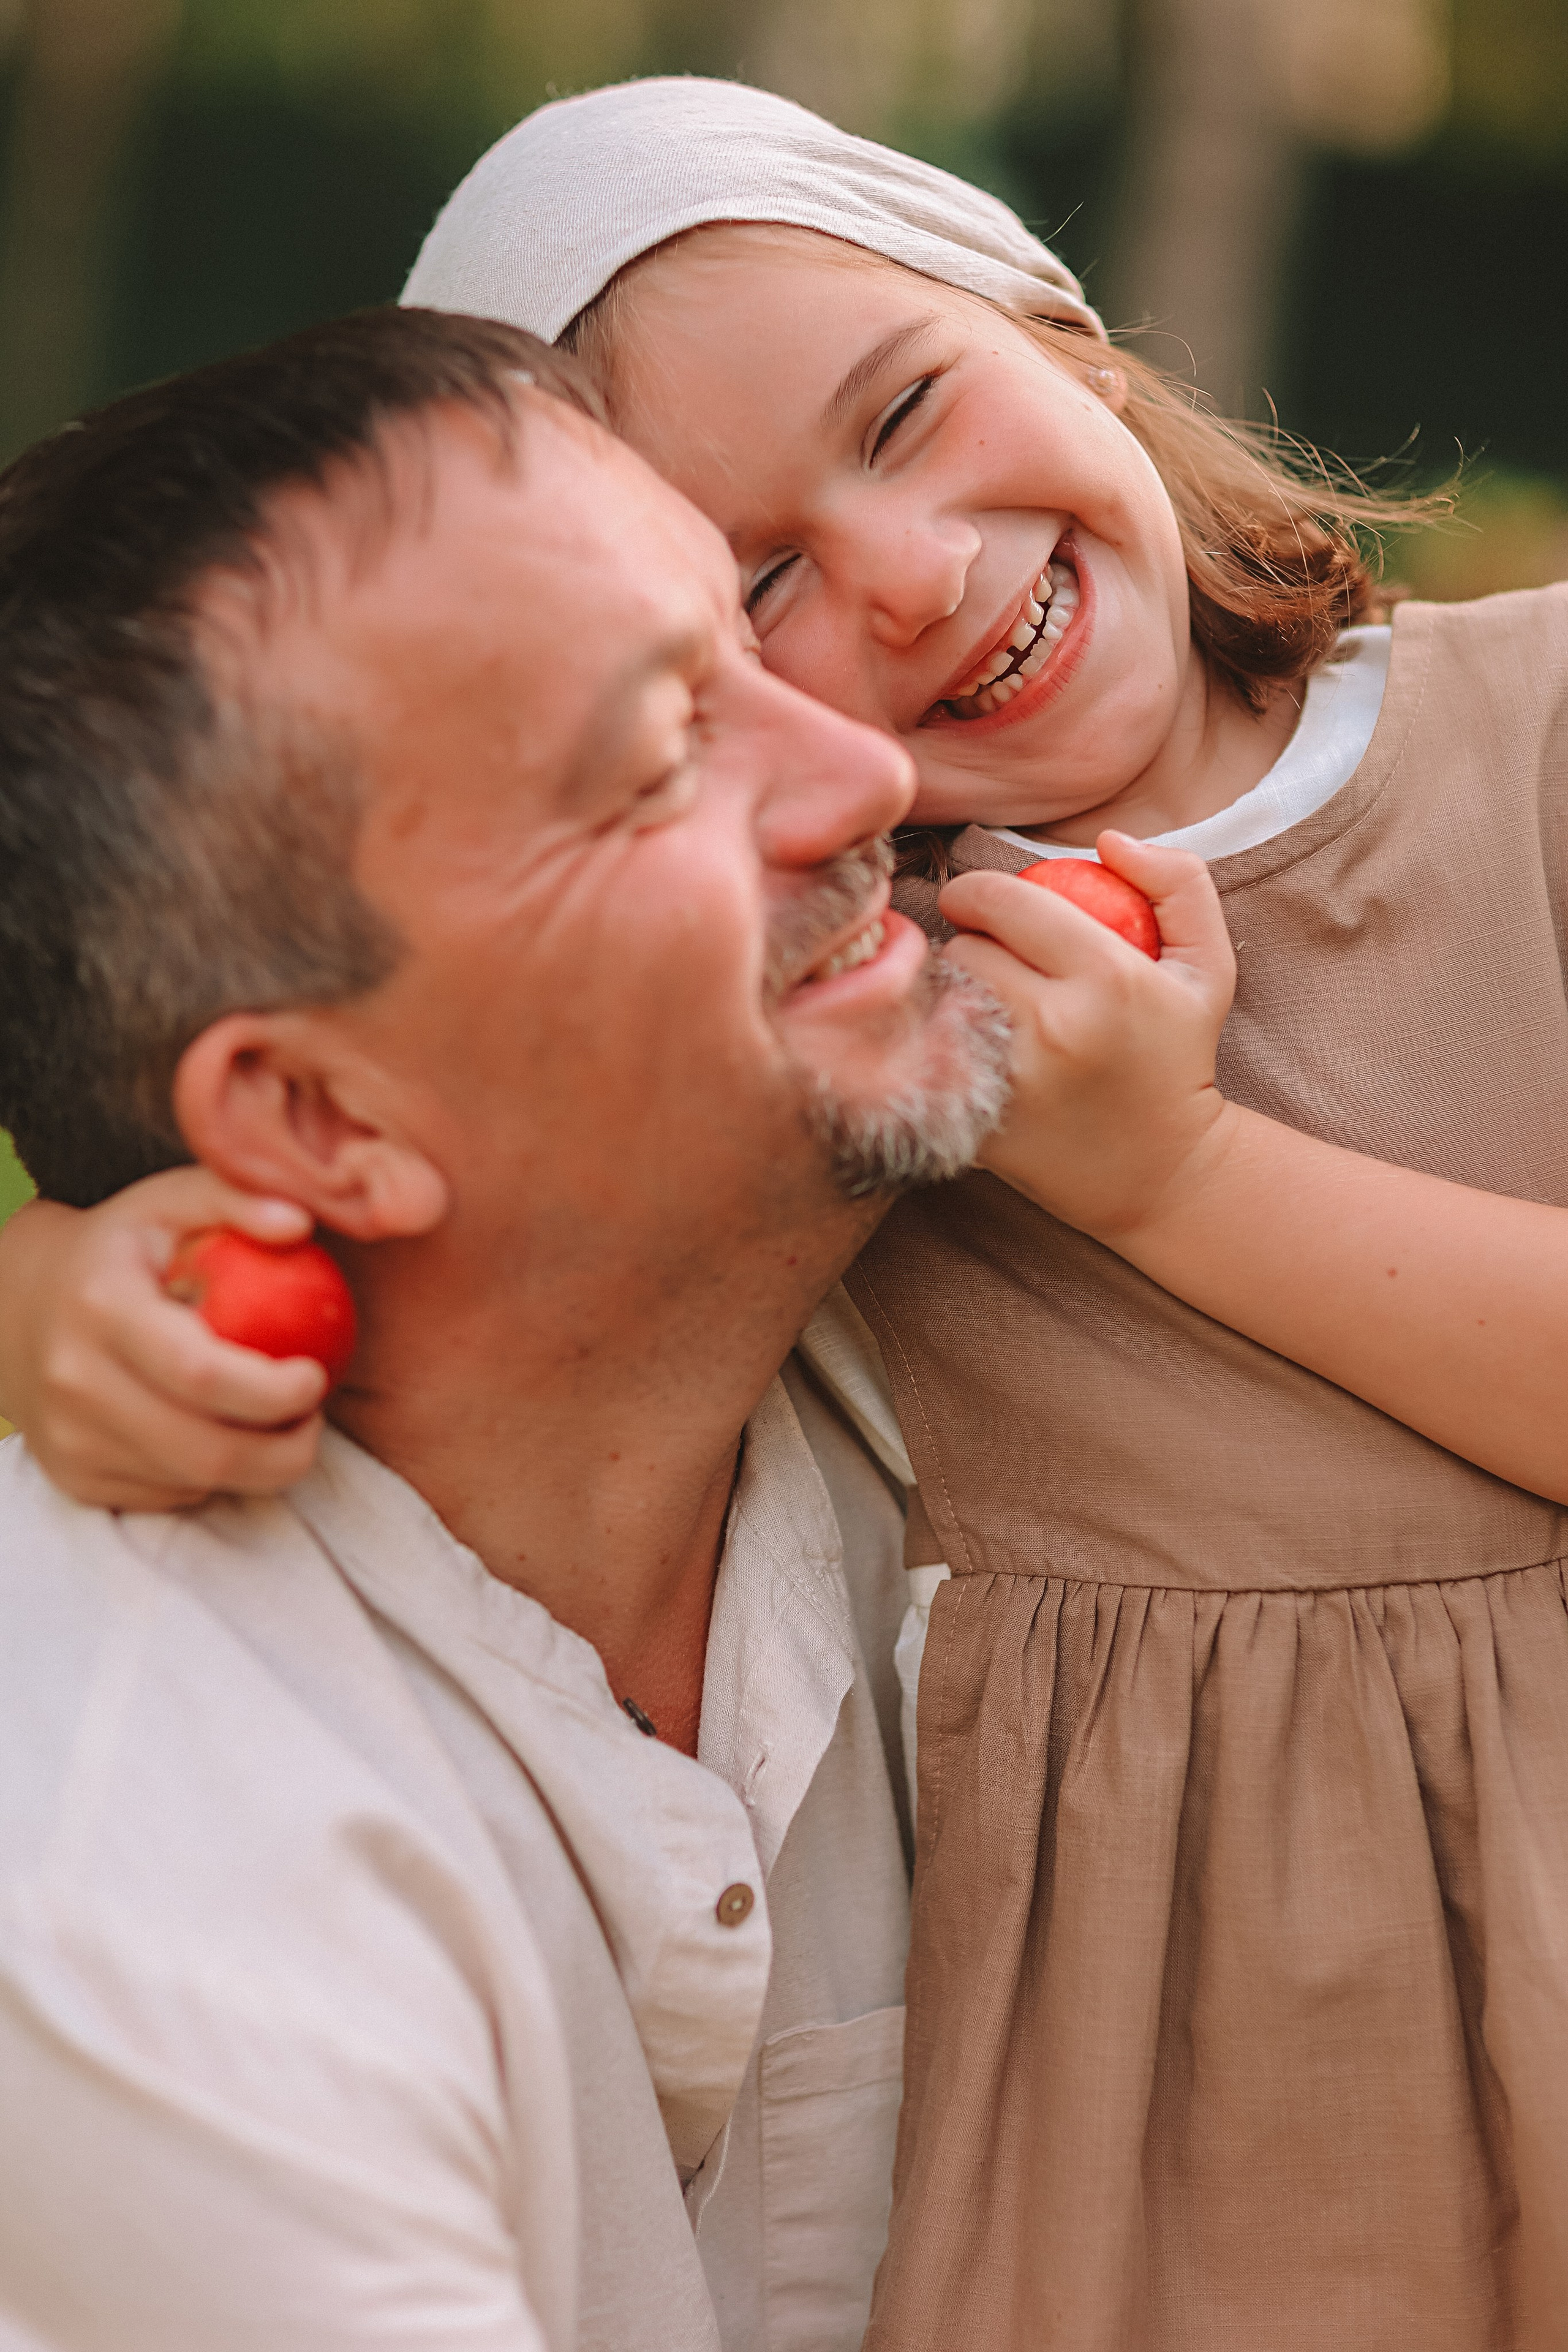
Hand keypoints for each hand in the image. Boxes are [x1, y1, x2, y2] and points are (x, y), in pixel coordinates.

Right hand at [0, 1169, 329, 1510]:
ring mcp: (70, 1440)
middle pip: (206, 1451)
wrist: (18, 1305)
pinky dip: (212, 1477)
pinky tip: (221, 1434)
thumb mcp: (170, 1202)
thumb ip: (235, 1199)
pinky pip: (169, 1497)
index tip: (317, 1375)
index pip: (201, 1374)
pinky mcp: (74, 1480)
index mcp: (102, 1306)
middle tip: (314, 1417)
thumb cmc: (123, 1248)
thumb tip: (300, 1224)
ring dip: (260, 1467)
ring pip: (194, 1483)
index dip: (273, 1391)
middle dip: (286, 1449)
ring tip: (282, 1424)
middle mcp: (75, 1381)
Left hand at [938, 832, 1237, 1239]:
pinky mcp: (978, 1122)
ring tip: (984, 1001)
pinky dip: (940, 1044)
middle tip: (991, 960)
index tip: (980, 904)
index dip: (977, 891)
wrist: (1163, 1173)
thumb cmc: (1178, 1056)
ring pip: (941, 999)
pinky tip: (968, 1047)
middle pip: (962, 947)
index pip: (1002, 899)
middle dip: (967, 942)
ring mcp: (1012, 1079)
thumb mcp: (1208, 967)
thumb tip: (1109, 839)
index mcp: (1108, 977)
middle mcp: (1055, 1026)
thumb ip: (1178, 883)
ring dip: (951, 992)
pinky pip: (932, 1054)